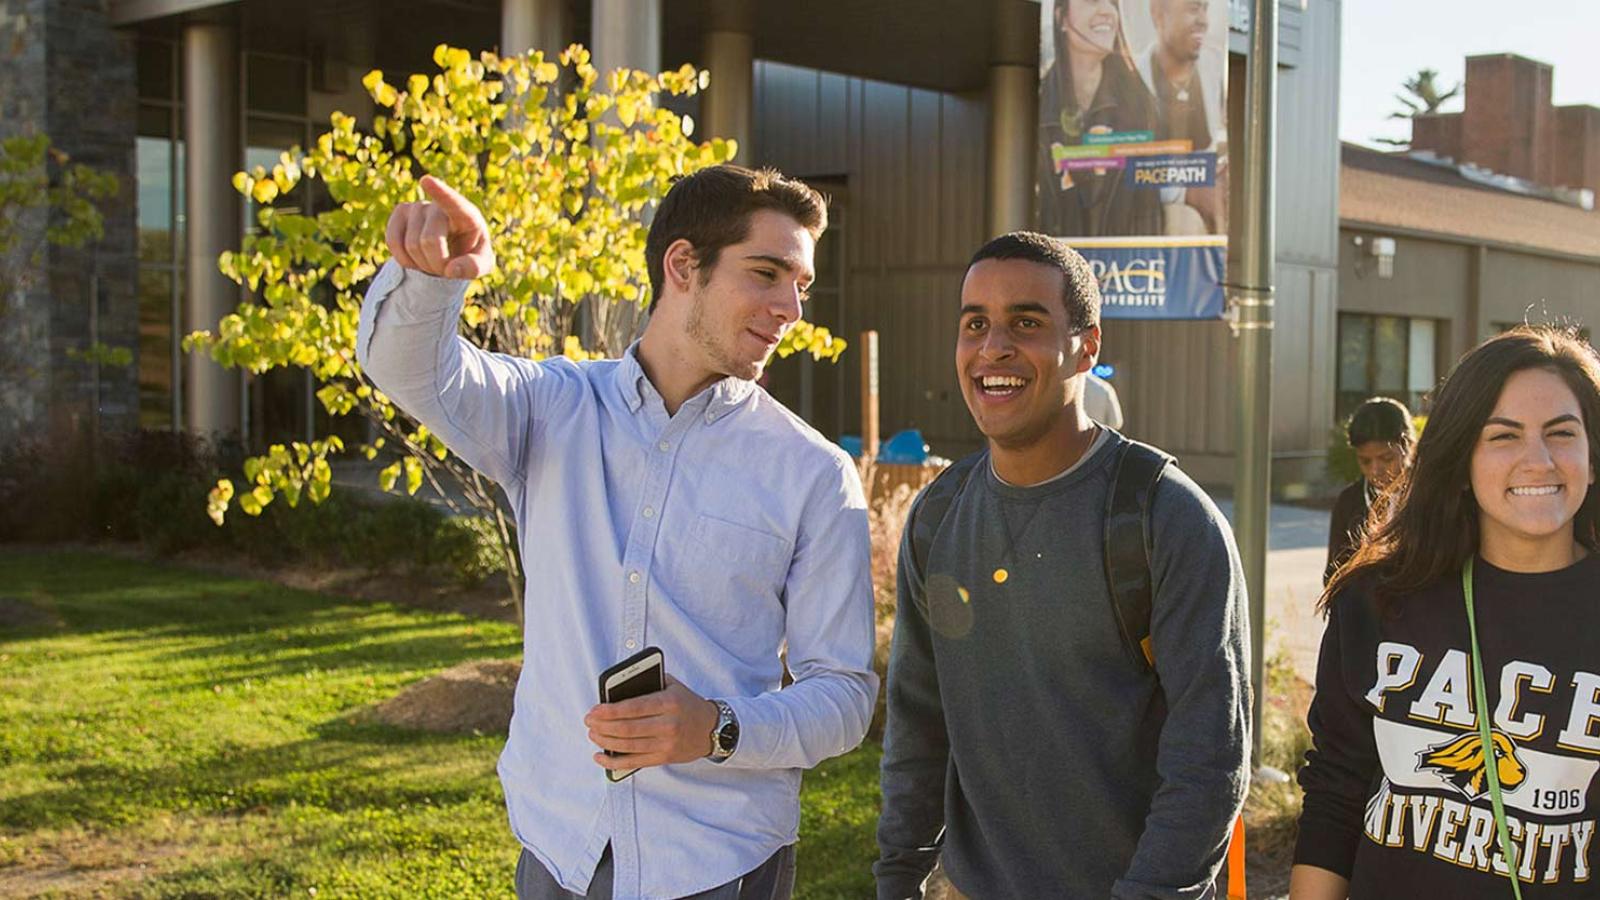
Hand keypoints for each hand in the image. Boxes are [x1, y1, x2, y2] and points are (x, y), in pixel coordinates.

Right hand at [384, 174, 494, 279]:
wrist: (450, 254)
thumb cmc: (470, 256)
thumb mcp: (483, 265)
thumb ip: (474, 267)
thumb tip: (452, 269)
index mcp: (467, 214)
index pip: (453, 203)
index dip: (439, 192)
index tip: (426, 180)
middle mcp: (440, 206)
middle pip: (430, 240)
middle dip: (437, 264)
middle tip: (446, 268)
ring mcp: (418, 206)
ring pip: (411, 244)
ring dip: (422, 264)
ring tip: (434, 262)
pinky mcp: (400, 213)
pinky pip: (393, 241)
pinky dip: (404, 260)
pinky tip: (416, 260)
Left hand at [585, 673, 718, 771]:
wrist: (712, 728)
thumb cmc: (687, 704)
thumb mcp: (673, 686)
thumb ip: (649, 683)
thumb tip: (617, 688)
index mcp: (669, 703)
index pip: (633, 708)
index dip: (610, 711)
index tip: (594, 710)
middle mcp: (668, 724)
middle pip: (627, 729)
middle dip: (602, 726)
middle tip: (589, 722)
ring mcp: (666, 744)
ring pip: (627, 746)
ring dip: (605, 742)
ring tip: (593, 735)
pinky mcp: (663, 758)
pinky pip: (634, 763)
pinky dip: (614, 762)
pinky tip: (600, 756)